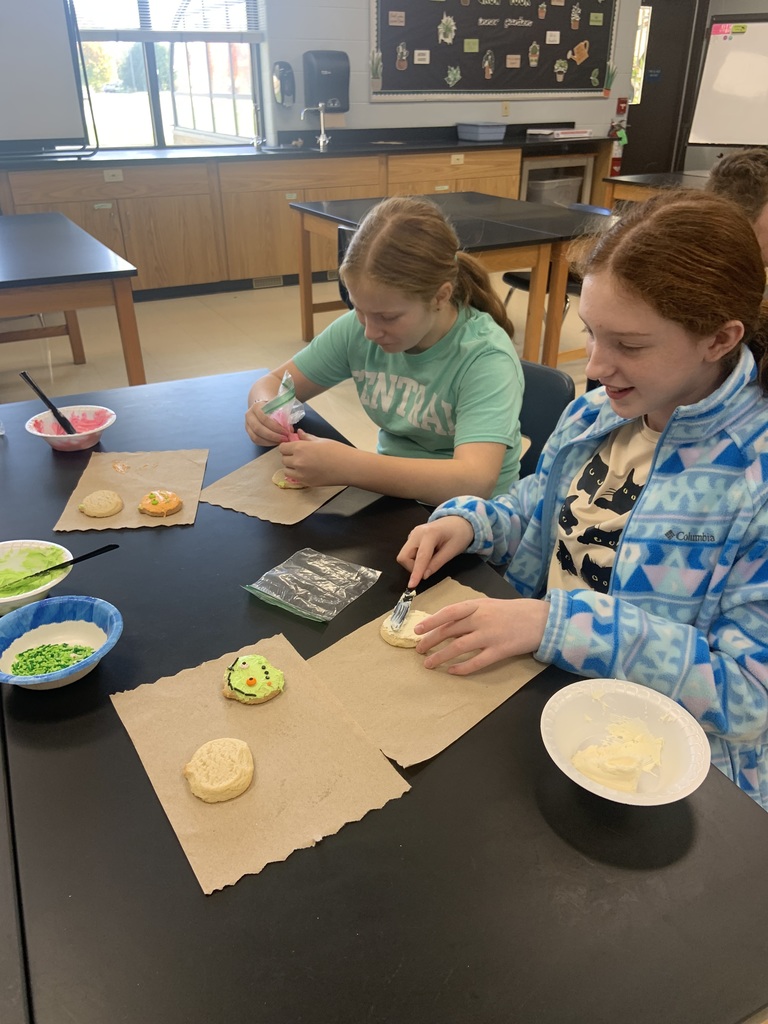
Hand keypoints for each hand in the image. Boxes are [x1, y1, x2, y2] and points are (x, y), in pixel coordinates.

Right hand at [245, 400, 291, 445]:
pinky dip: (266, 443)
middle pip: (259, 429)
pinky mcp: (249, 432)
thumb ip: (284, 416)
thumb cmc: (272, 406)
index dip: (276, 427)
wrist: (262, 406)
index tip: (286, 432)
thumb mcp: (278, 407)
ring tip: (281, 441)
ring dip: (270, 441)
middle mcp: (249, 415)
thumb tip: (289, 429)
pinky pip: (256, 441)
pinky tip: (275, 442)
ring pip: (256, 437)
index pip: (264, 418)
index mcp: (256, 406)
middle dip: (273, 436)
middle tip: (284, 438)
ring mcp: (247, 425)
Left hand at [278, 431, 347, 486]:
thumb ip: (307, 438)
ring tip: (302, 464)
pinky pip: (295, 478)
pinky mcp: (306, 483)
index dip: (287, 446)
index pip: (282, 447)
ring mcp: (301, 474)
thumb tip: (298, 432)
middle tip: (299, 455)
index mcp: (300, 448)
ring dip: (291, 467)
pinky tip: (307, 471)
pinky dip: (297, 475)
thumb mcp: (321, 441)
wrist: (349, 467)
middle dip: (289, 456)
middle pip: (283, 459)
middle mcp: (297, 461)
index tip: (293, 446)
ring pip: (286, 470)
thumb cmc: (337, 451)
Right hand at [397, 518, 474, 587]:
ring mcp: (412, 534)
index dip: (416, 572)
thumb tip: (424, 576)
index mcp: (429, 534)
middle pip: (404, 556)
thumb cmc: (459, 534)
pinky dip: (415, 559)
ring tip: (432, 559)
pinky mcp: (412, 537)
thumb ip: (437, 563)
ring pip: (404, 555)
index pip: (420, 557)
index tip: (411, 586)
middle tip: (427, 570)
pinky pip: (408, 552)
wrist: (458, 520)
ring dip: (414, 563)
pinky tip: (428, 555)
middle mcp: (417, 533)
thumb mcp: (453, 551)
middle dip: (412, 568)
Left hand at [413, 598, 548, 674]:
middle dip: (431, 641)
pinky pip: (476, 662)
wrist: (541, 619)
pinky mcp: (500, 651)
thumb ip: (469, 613)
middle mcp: (481, 619)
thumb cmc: (512, 612)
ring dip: (441, 656)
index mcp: (477, 605)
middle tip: (419, 650)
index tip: (417, 630)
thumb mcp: (488, 606)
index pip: (449, 612)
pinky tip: (452, 671)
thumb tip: (446, 624)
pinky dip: (462, 667)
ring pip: (458, 647)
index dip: (431, 621)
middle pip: (449, 631)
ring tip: (429, 663)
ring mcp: (490, 635)